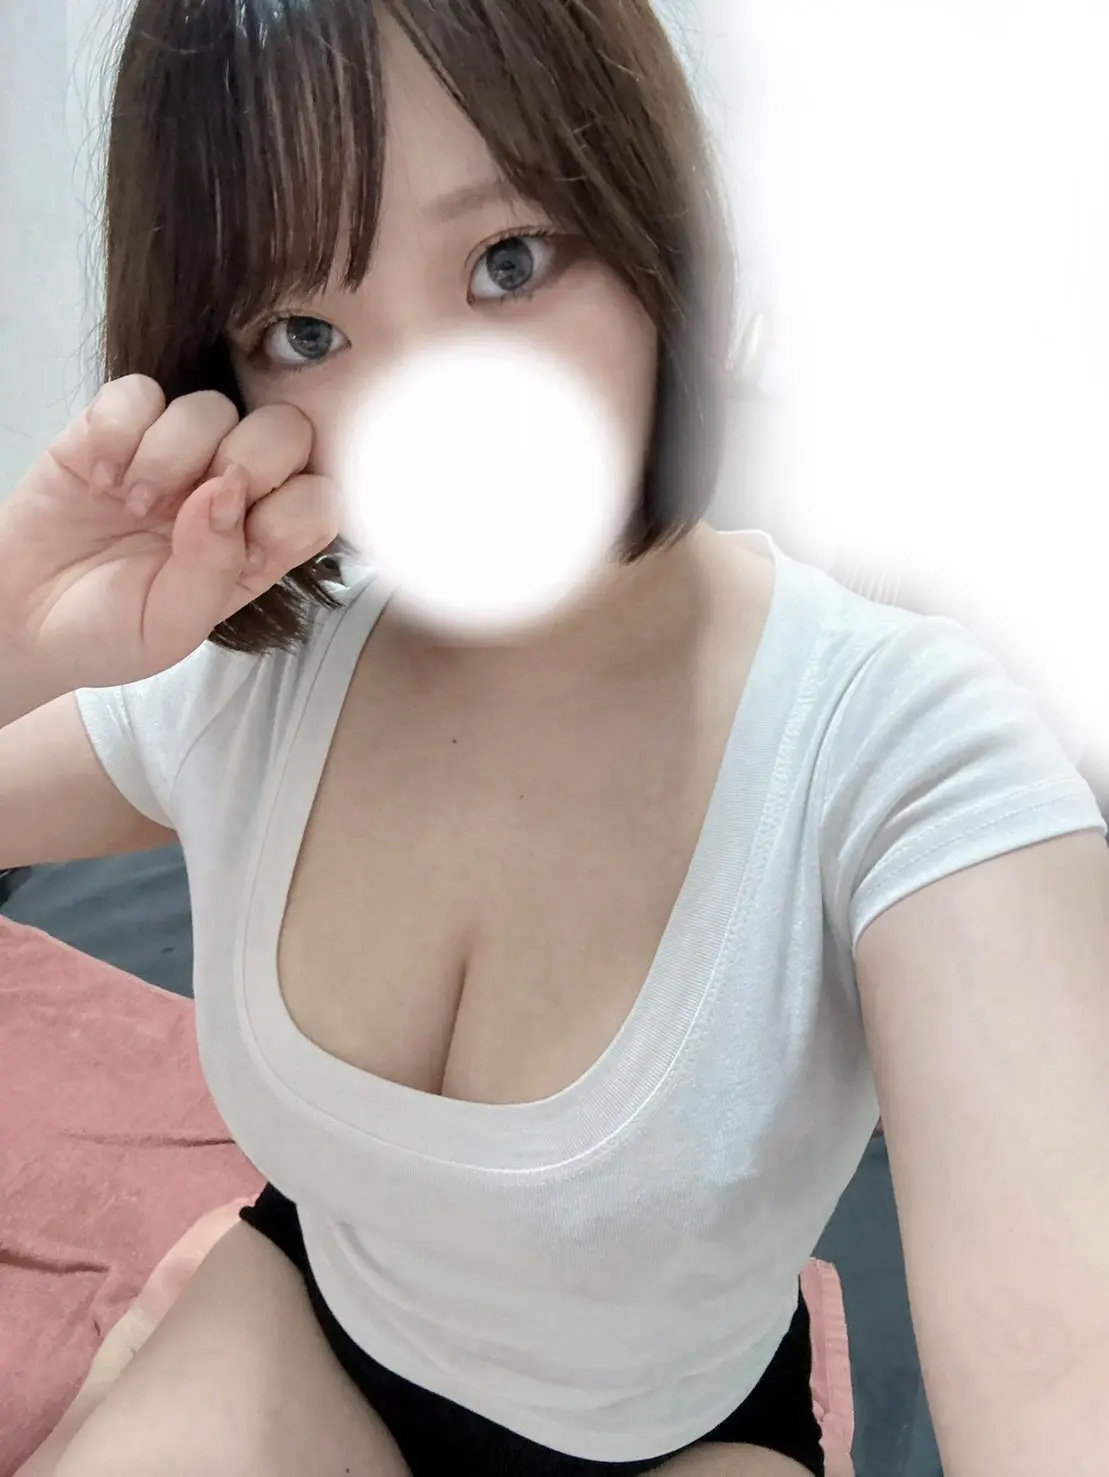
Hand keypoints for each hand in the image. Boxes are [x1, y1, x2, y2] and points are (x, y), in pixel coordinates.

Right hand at [0, 375, 338, 693]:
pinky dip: (117, 433)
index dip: (295, 509)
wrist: (21, 619)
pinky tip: (98, 478)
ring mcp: (174, 454)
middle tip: (191, 508)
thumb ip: (214, 569)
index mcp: (259, 542)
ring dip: (171, 457)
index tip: (247, 549)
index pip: (320, 497)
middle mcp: (228, 490)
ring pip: (212, 406)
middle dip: (250, 462)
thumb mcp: (171, 628)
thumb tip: (227, 491)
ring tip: (131, 505)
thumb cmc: (106, 631)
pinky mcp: (115, 427)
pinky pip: (138, 393)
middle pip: (285, 430)